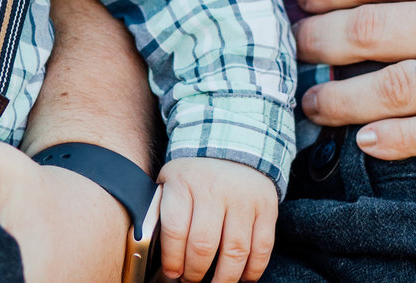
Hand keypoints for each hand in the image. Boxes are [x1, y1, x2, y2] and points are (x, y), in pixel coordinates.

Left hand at [155, 157, 275, 282]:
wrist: (232, 146)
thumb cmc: (194, 175)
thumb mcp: (169, 181)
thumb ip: (161, 211)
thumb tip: (149, 251)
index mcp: (183, 182)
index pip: (175, 230)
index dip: (173, 259)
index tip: (172, 272)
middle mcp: (214, 189)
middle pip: (203, 246)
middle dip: (195, 273)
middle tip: (191, 281)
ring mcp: (243, 198)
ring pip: (235, 252)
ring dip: (224, 278)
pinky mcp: (266, 207)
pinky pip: (262, 248)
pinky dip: (252, 270)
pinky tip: (242, 277)